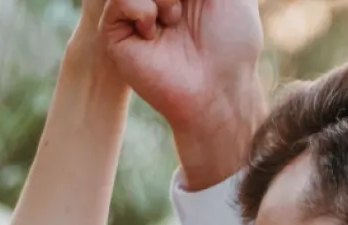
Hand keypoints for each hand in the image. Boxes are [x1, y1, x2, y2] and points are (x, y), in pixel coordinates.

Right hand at [101, 0, 265, 187]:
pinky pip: (118, 0)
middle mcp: (151, 2)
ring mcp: (131, 17)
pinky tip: (153, 24)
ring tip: (173, 18)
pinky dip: (139, 6)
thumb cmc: (232, 45)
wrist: (217, 91)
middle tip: (181, 11)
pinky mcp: (115, 36)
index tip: (189, 4)